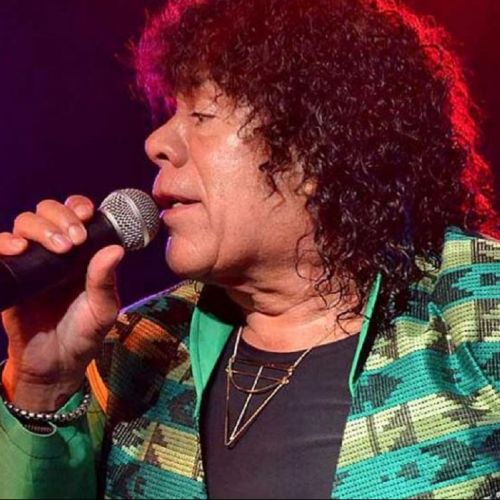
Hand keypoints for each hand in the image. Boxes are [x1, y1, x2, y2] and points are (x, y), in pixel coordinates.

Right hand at [0, 195, 124, 409]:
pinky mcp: (10, 276)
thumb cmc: (84, 333)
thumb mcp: (103, 310)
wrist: (55, 364)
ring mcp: (31, 261)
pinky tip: (18, 249)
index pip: (76, 213)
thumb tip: (115, 249)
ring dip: (40, 227)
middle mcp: (55, 250)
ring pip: (25, 223)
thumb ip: (105, 281)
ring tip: (57, 248)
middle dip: (61, 217)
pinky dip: (4, 242)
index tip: (87, 215)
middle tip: (75, 240)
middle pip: (48, 211)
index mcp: (81, 252)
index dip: (78, 206)